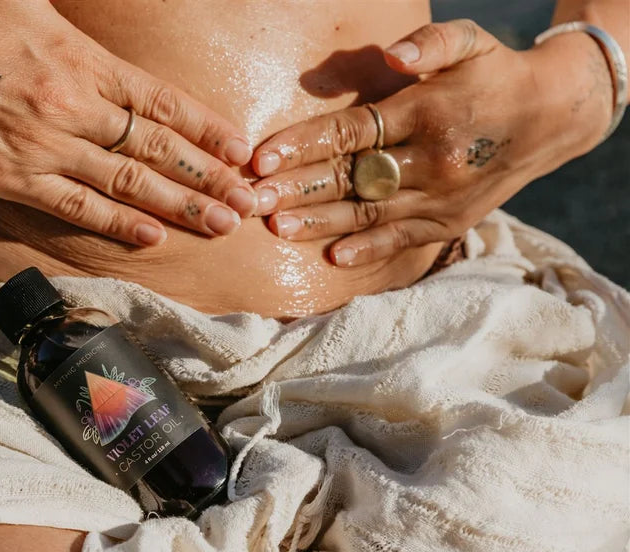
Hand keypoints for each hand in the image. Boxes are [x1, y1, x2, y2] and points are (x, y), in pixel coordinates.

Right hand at [0, 1, 255, 245]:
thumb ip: (77, 17)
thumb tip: (101, 28)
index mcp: (83, 58)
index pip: (162, 102)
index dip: (207, 129)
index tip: (241, 150)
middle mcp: (74, 106)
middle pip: (157, 148)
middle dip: (209, 177)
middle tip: (248, 202)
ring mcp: (43, 145)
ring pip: (127, 182)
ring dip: (179, 205)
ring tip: (221, 224)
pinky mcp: (9, 176)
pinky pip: (74, 206)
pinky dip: (115, 222)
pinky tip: (151, 236)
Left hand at [249, 19, 611, 265]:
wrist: (554, 117)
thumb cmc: (495, 74)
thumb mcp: (470, 41)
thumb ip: (430, 41)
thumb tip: (394, 55)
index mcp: (428, 113)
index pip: (352, 132)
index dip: (304, 145)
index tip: (261, 159)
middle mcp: (434, 160)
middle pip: (352, 177)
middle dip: (298, 190)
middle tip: (251, 200)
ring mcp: (443, 197)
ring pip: (370, 213)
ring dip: (320, 223)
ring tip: (276, 229)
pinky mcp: (450, 223)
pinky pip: (403, 240)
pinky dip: (368, 250)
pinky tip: (332, 257)